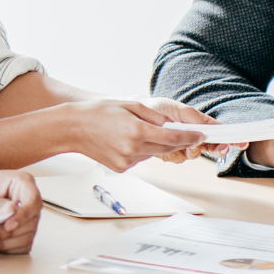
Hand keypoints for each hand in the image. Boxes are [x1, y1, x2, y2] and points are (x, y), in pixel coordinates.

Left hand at [0, 170, 41, 253]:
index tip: (8, 226)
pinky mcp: (16, 231)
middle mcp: (24, 198)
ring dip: (3, 243)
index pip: (33, 200)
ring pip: (25, 237)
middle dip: (7, 233)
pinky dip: (2, 249)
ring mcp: (22, 216)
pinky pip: (19, 246)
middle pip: (30, 222)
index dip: (23, 215)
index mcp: (19, 182)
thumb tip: (12, 209)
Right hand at [56, 99, 209, 171]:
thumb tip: (172, 124)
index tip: (200, 135)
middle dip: (176, 140)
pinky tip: (128, 139)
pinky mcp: (121, 168)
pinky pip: (140, 158)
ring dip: (156, 143)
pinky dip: (142, 149)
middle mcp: (133, 148)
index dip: (189, 137)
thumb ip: (153, 116)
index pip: (172, 137)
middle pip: (166, 147)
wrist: (74, 128)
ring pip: (153, 152)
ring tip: (140, 130)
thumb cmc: (99, 112)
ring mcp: (127, 161)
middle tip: (185, 133)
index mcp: (137, 131)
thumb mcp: (129, 106)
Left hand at [138, 97, 235, 163]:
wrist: (133, 117)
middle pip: (210, 147)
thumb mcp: (175, 107)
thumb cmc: (155, 108)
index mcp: (196, 122)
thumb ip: (192, 116)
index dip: (229, 138)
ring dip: (187, 148)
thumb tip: (206, 129)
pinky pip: (177, 158)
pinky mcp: (170, 154)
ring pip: (193, 155)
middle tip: (214, 147)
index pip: (217, 131)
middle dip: (212, 148)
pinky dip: (172, 153)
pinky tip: (164, 145)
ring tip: (176, 137)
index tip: (240, 143)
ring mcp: (182, 146)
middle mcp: (191, 135)